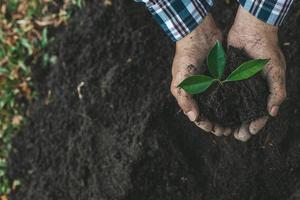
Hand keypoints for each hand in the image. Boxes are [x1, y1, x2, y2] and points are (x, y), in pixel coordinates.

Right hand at [171, 14, 231, 135]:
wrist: (199, 34)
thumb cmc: (186, 57)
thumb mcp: (180, 79)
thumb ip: (185, 99)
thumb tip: (194, 118)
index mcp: (189, 94)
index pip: (196, 115)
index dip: (204, 124)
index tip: (214, 130)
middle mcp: (201, 92)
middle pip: (210, 113)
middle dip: (217, 124)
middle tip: (227, 131)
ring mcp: (213, 85)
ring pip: (221, 105)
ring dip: (227, 116)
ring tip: (236, 124)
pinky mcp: (224, 77)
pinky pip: (230, 91)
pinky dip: (234, 100)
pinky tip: (242, 107)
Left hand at [227, 6, 286, 140]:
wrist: (250, 30)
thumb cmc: (267, 49)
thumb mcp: (276, 70)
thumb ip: (276, 91)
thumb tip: (272, 113)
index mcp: (263, 92)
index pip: (260, 114)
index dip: (255, 125)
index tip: (248, 133)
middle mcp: (249, 91)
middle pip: (243, 115)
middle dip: (239, 126)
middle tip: (233, 135)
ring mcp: (236, 86)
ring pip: (231, 107)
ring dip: (227, 119)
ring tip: (221, 128)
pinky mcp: (224, 78)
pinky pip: (220, 94)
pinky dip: (217, 104)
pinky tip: (212, 112)